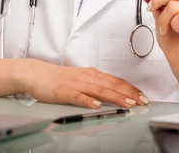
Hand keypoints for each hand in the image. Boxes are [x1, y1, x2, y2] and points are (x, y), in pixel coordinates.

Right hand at [17, 59, 147, 108]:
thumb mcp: (79, 78)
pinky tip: (96, 105)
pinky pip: (79, 96)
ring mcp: (76, 84)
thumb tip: (111, 92)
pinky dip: (89, 101)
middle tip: (142, 101)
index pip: (115, 81)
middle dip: (129, 93)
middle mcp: (86, 77)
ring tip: (128, 104)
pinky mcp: (64, 91)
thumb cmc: (57, 78)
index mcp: (91, 74)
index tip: (142, 95)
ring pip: (100, 90)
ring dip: (116, 97)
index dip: (130, 88)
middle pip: (112, 85)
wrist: (35, 73)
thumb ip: (94, 85)